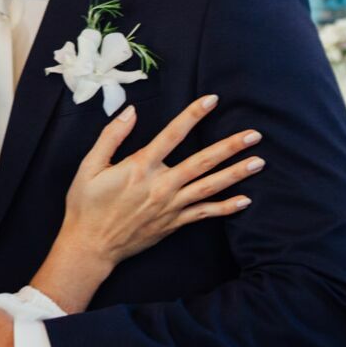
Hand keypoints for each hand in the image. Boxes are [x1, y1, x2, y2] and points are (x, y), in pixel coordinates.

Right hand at [44, 94, 262, 305]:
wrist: (91, 246)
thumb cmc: (86, 204)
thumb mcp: (89, 166)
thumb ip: (111, 136)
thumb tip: (131, 111)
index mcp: (140, 166)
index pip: (173, 134)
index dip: (193, 115)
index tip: (212, 100)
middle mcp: (161, 185)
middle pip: (202, 162)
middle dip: (230, 147)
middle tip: (254, 135)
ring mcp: (170, 206)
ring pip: (210, 187)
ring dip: (236, 174)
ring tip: (259, 162)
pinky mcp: (174, 223)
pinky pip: (205, 214)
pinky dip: (226, 208)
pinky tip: (245, 200)